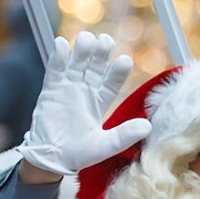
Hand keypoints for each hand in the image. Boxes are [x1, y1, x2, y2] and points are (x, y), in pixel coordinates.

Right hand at [18, 31, 149, 181]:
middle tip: (106, 41)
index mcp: (101, 102)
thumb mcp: (104, 146)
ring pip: (77, 63)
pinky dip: (58, 56)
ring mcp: (68, 88)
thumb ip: (124, 136)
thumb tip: (148, 127)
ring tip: (87, 39)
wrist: (51, 159)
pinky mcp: (51, 89)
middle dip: (101, 53)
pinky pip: (55, 69)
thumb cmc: (79, 154)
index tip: (125, 61)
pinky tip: (62, 43)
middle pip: (95, 67)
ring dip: (82, 50)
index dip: (118, 72)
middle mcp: (86, 91)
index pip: (112, 82)